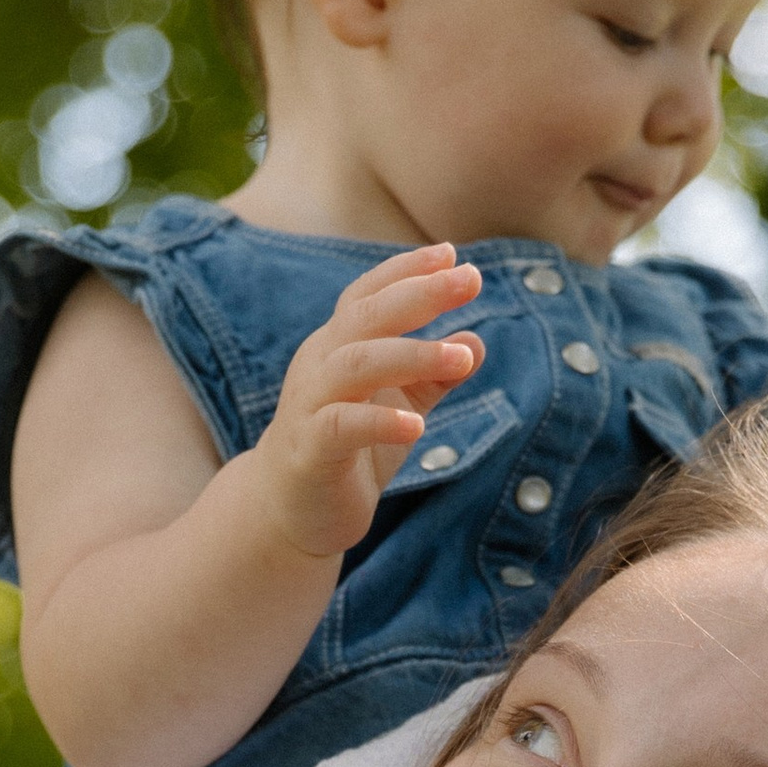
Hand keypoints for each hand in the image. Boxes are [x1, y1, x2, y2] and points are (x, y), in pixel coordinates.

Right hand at [248, 244, 484, 560]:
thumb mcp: (399, 406)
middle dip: (420, 294)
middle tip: (472, 280)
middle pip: (366, 316)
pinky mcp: (309, 450)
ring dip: (412, 355)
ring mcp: (310, 405)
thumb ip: (433, 376)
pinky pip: (341, 426)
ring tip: (460, 358)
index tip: (453, 254)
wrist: (291, 512)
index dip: (407, 271)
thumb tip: (476, 342)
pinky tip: (417, 425)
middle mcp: (320, 365)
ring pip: (356, 365)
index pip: (369, 295)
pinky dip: (379, 421)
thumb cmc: (349, 451)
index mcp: (338, 346)